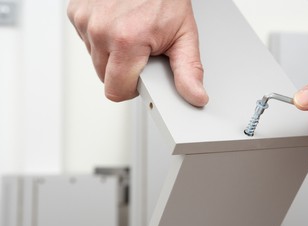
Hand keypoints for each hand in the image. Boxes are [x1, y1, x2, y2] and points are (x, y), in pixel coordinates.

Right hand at [67, 0, 207, 106]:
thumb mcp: (184, 35)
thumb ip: (188, 71)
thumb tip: (196, 96)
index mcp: (127, 41)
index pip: (116, 91)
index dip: (131, 88)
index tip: (141, 76)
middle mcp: (101, 30)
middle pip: (105, 77)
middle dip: (123, 71)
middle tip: (140, 51)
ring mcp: (86, 20)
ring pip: (95, 60)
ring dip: (111, 54)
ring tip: (130, 34)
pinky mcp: (77, 13)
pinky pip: (87, 41)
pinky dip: (101, 38)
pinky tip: (116, 25)